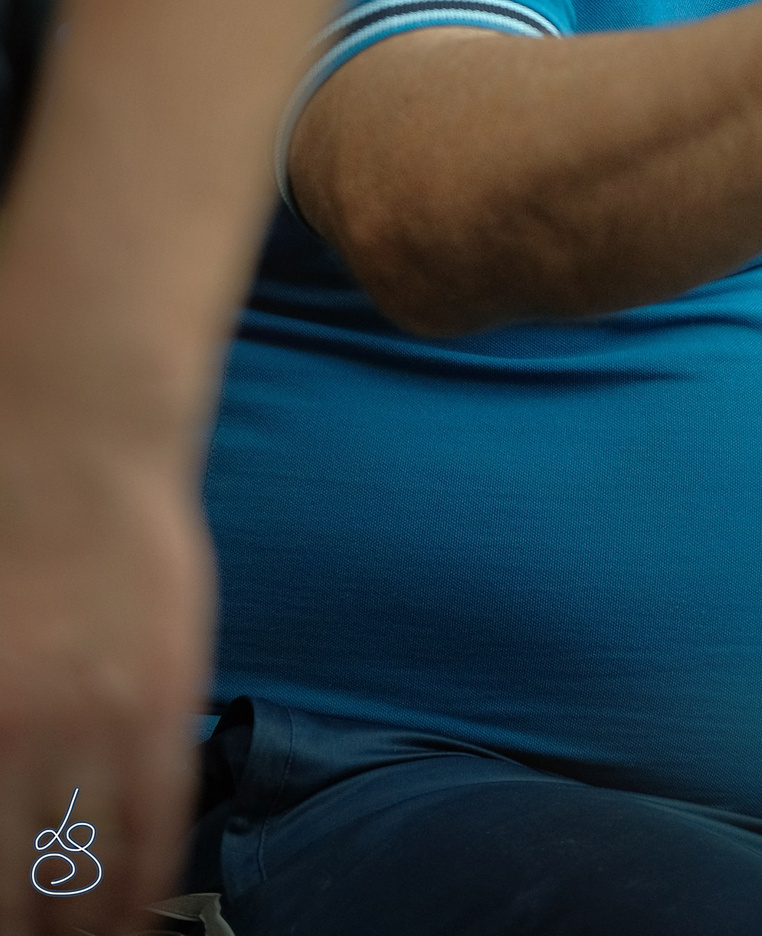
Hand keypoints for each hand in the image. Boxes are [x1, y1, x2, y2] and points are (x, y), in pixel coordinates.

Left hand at [0, 395, 206, 935]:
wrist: (80, 455)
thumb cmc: (11, 543)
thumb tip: (4, 810)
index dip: (3, 918)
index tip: (9, 934)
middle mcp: (28, 739)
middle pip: (25, 885)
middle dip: (35, 933)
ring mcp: (104, 722)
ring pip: (94, 866)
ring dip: (89, 927)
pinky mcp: (164, 701)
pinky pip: (159, 816)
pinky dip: (150, 876)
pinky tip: (139, 908)